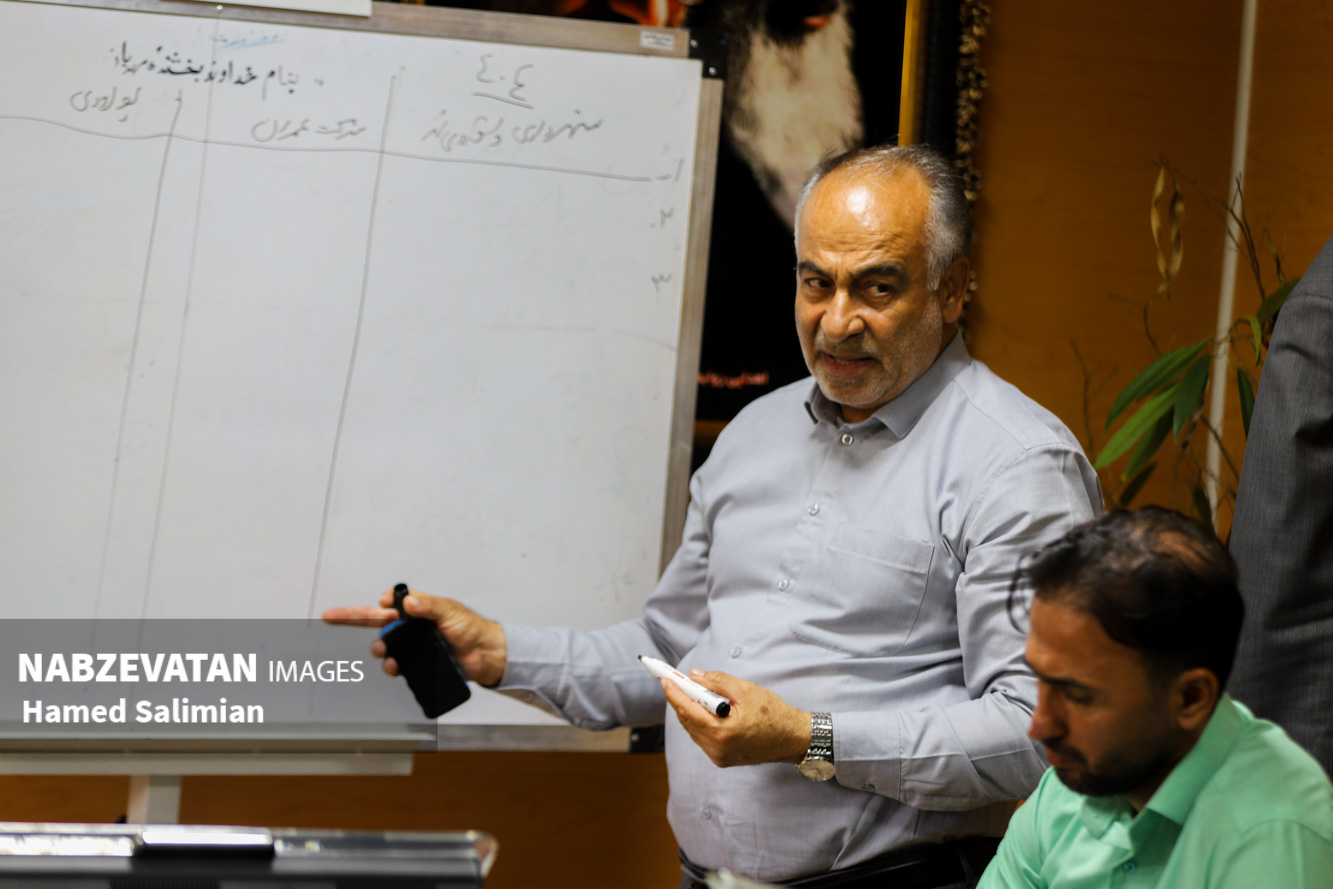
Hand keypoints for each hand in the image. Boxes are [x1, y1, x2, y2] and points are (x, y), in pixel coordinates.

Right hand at [322, 590, 507, 686]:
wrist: (483, 655)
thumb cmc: (471, 628)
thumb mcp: (450, 611)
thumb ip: (429, 605)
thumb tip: (409, 601)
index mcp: (418, 608)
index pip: (392, 601)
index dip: (382, 601)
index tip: (381, 602)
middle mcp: (411, 625)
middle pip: (375, 621)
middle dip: (351, 618)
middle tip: (333, 618)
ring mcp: (412, 644)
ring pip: (385, 644)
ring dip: (378, 647)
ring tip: (382, 651)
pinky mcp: (416, 661)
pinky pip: (397, 663)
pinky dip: (391, 665)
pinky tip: (394, 666)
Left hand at [662, 669, 810, 767]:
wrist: (793, 738)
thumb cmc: (773, 713)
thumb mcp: (746, 690)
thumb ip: (717, 682)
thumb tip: (694, 676)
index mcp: (722, 732)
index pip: (688, 711)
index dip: (674, 693)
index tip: (665, 679)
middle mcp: (717, 749)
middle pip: (687, 721)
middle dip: (680, 700)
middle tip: (675, 682)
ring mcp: (719, 757)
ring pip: (694, 730)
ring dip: (691, 711)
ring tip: (693, 693)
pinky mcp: (722, 759)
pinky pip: (703, 738)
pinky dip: (700, 722)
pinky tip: (706, 710)